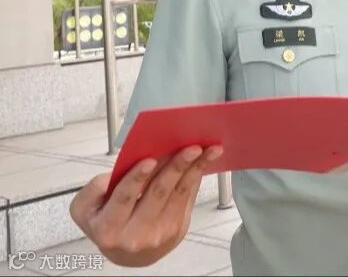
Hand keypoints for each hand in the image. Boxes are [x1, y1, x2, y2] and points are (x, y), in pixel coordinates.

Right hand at [69, 145, 222, 266]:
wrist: (126, 253)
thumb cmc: (106, 222)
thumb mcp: (86, 207)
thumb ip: (95, 188)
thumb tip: (122, 168)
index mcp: (108, 227)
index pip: (123, 199)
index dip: (137, 179)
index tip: (150, 160)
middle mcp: (135, 234)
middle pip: (158, 194)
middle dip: (176, 167)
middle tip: (191, 148)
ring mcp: (159, 233)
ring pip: (179, 194)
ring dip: (195, 168)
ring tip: (208, 150)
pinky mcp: (177, 229)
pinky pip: (187, 197)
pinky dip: (197, 176)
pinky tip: (204, 161)